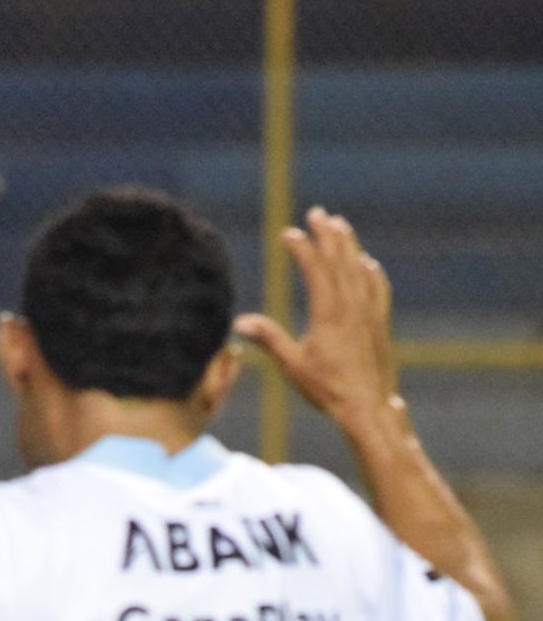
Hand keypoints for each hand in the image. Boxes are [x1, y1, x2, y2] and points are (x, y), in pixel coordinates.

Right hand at [233, 207, 396, 432]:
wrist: (369, 407)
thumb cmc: (327, 389)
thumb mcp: (292, 365)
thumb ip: (269, 339)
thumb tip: (239, 322)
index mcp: (329, 313)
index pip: (315, 269)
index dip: (302, 248)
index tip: (289, 233)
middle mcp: (352, 307)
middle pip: (340, 260)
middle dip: (328, 234)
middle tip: (318, 213)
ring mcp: (370, 314)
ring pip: (360, 269)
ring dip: (349, 245)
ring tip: (340, 225)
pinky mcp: (380, 324)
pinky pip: (378, 288)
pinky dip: (371, 272)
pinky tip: (367, 263)